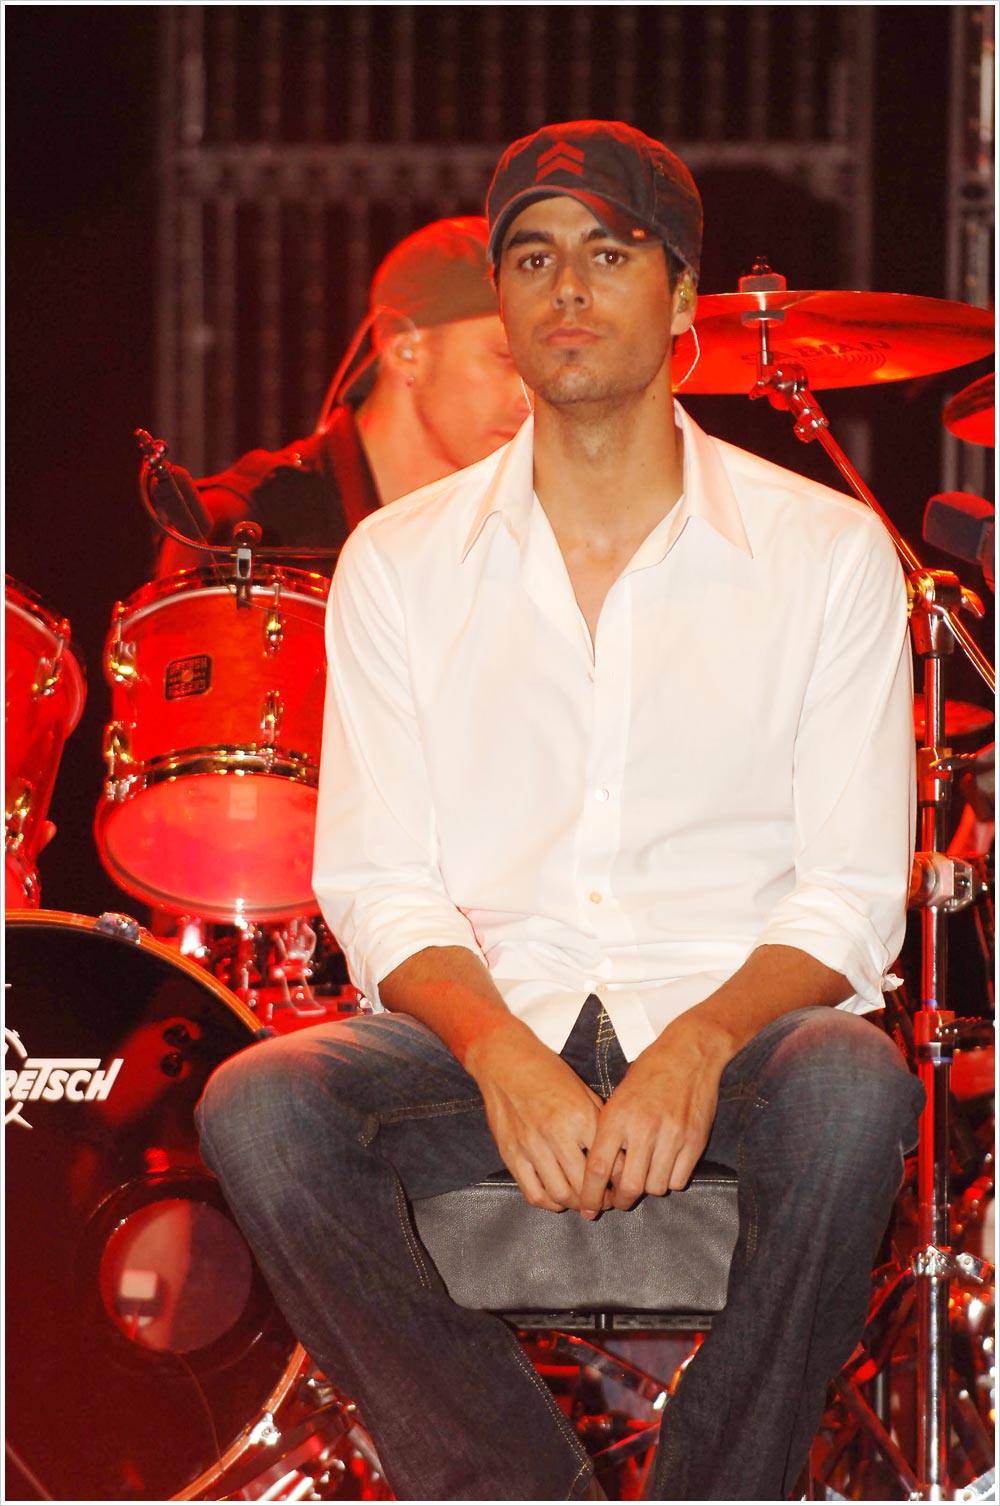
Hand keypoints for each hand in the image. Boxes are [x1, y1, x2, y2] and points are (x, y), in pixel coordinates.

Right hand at [465, 1018, 609, 1212]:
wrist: (505, 1061)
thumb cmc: (547, 1073)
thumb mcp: (583, 1091)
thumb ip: (599, 1123)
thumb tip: (618, 1154)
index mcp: (580, 1117)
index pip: (609, 1163)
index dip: (621, 1181)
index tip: (623, 1186)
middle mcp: (556, 1134)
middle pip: (586, 1186)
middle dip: (601, 1200)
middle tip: (607, 1200)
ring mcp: (531, 1147)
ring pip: (561, 1195)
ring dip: (577, 1205)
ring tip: (584, 1202)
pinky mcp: (512, 1155)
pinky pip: (534, 1193)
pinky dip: (550, 1203)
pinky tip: (558, 1197)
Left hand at [578, 1011, 732, 1218]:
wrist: (689, 1053)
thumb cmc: (649, 1073)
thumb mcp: (619, 1096)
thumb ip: (610, 1131)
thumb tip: (601, 1172)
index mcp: (618, 1116)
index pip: (598, 1168)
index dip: (591, 1194)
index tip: (587, 1208)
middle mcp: (644, 1128)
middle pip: (629, 1186)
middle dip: (621, 1201)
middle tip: (619, 1201)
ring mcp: (672, 1136)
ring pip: (655, 1187)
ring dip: (647, 1188)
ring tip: (644, 1176)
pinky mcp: (695, 1141)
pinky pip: (679, 1180)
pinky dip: (669, 1180)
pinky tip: (665, 1166)